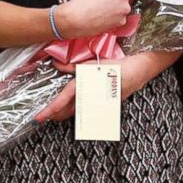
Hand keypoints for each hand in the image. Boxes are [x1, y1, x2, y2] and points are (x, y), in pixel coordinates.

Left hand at [38, 52, 177, 122]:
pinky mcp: (109, 104)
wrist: (144, 67)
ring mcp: (102, 103)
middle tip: (44, 115)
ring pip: (79, 113)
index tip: (39, 118)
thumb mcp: (95, 64)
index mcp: (88, 87)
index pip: (65, 99)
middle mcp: (94, 98)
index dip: (50, 109)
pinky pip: (90, 110)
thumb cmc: (121, 63)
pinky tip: (77, 108)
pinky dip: (81, 110)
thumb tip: (57, 65)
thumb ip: (74, 66)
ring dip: (67, 113)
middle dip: (56, 115)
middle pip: (70, 111)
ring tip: (56, 113)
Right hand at [56, 0, 135, 37]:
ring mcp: (122, 17)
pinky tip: (102, 14)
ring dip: (116, 6)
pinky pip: (118, 17)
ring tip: (102, 6)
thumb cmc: (82, 5)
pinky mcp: (116, 26)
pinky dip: (113, 15)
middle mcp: (125, 5)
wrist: (74, 21)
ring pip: (122, 8)